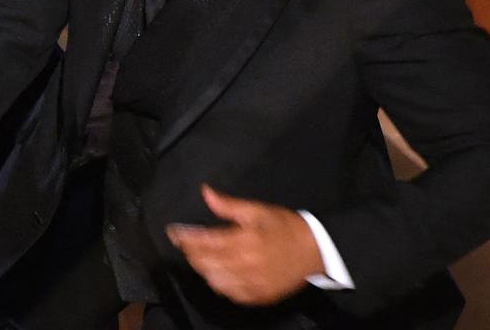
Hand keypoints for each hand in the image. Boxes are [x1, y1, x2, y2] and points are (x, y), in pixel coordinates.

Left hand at [165, 185, 323, 305]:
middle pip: (205, 263)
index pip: (204, 241)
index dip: (185, 237)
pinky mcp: (258, 296)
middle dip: (191, 253)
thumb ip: (228, 205)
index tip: (173, 232)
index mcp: (244, 241)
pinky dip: (219, 284)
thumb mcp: (258, 210)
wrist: (316, 251)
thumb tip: (206, 192)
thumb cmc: (285, 227)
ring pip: (214, 280)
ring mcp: (252, 284)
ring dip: (202, 269)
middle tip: (185, 243)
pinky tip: (217, 274)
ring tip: (199, 257)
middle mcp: (245, 265)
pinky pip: (230, 294)